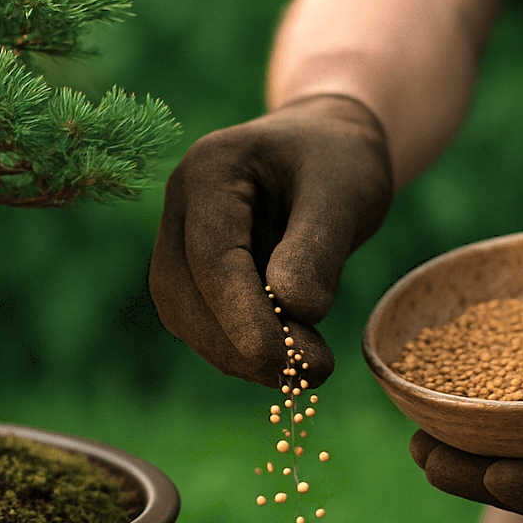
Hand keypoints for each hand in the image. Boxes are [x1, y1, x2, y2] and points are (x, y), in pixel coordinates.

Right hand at [149, 94, 392, 387]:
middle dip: (236, 344)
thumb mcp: (346, 192)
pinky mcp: (190, 269)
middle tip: (307, 376)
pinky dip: (237, 347)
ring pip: (183, 314)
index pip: (210, 256)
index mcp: (209, 170)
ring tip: (302, 369)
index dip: (242, 316)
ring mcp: (177, 236)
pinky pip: (199, 319)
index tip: (290, 361)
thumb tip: (295, 310)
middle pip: (183, 292)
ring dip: (234, 353)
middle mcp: (179, 202)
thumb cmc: (340, 161)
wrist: (327, 147)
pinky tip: (286, 356)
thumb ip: (318, 246)